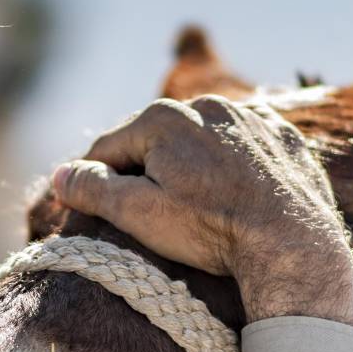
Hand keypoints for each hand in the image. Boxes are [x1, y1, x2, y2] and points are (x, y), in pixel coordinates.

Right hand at [49, 96, 352, 325]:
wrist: (293, 245)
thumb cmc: (211, 231)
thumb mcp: (139, 215)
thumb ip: (93, 189)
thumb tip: (59, 175)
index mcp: (163, 118)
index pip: (109, 147)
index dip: (92, 179)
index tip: (87, 206)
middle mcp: (208, 105)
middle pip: (156, 140)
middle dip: (143, 169)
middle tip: (144, 212)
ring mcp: (251, 117)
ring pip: (202, 139)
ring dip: (190, 164)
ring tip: (193, 206)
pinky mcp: (284, 136)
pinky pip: (246, 146)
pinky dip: (234, 164)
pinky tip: (235, 194)